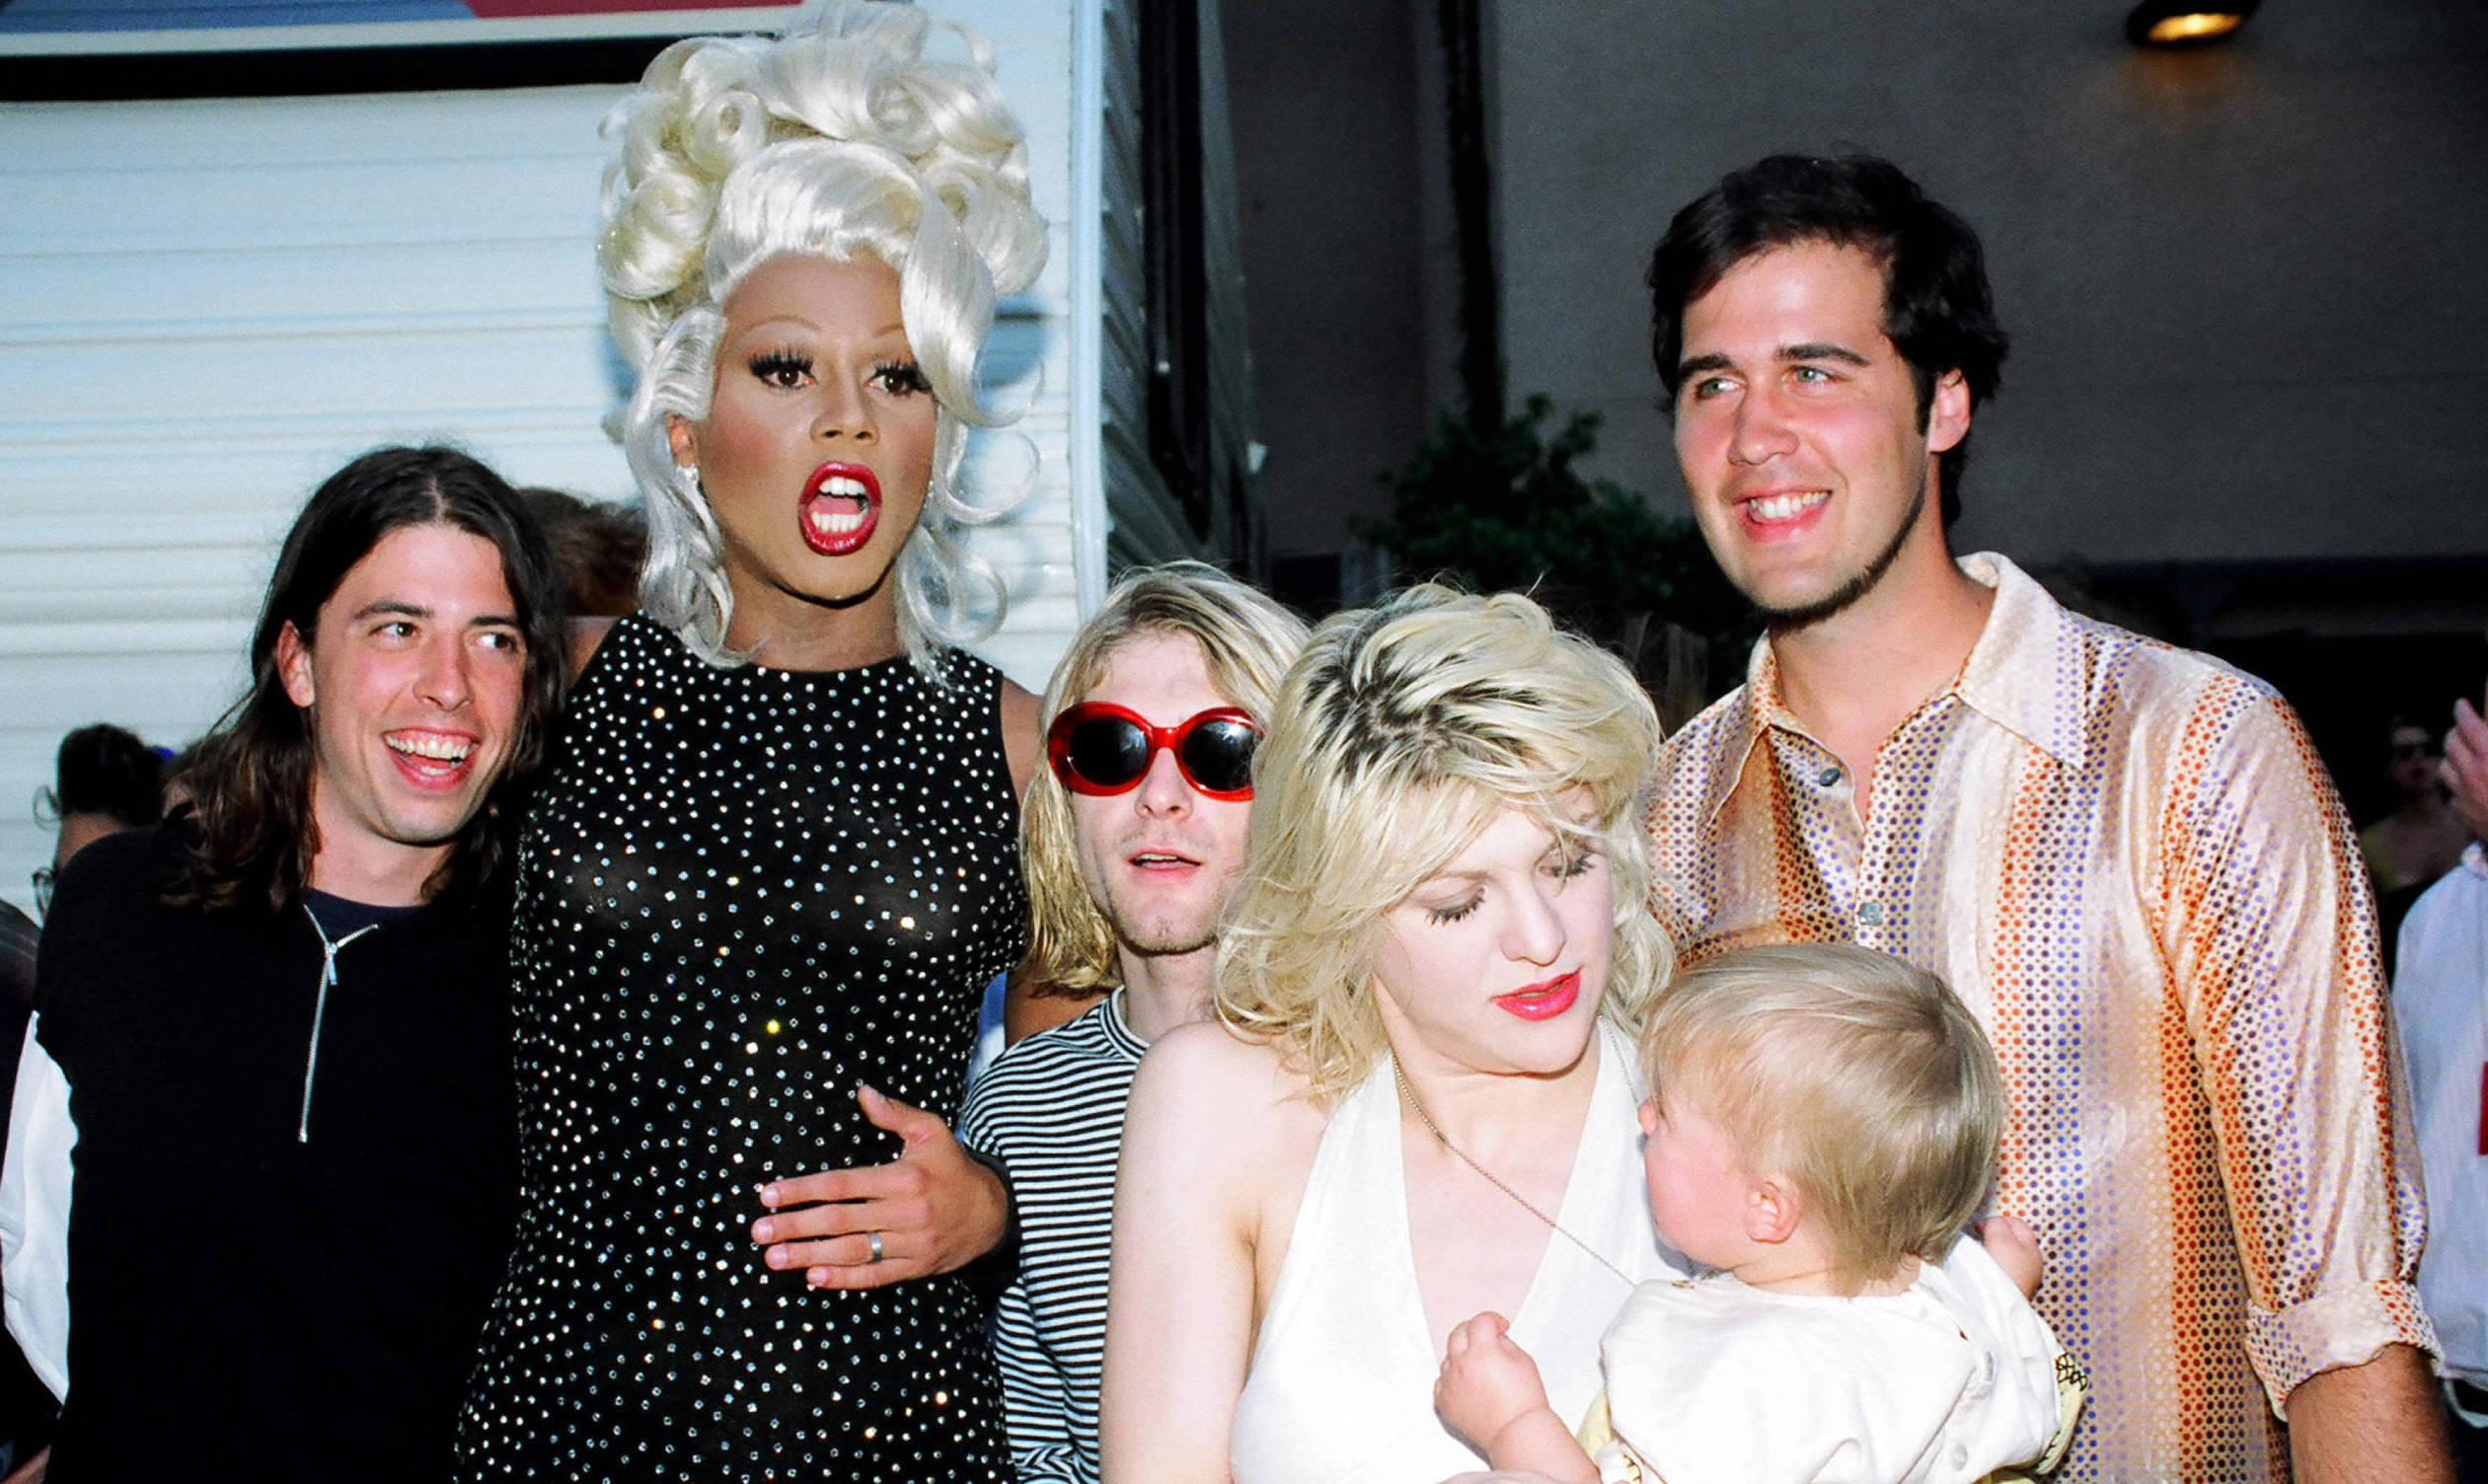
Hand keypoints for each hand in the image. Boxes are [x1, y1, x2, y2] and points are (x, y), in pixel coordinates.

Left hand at [750, 1085, 1007, 1289]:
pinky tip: (813, 1277)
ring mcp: (912, 1244)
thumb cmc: (953, 1168)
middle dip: (796, 1226)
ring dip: (809, 1256)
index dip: (804, 1190)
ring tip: (774, 1258)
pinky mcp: (916, 1267)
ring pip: (853, 1251)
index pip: (843, 1184)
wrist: (994, 1212)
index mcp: (904, 1177)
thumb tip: (862, 1092)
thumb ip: (895, 1114)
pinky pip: (875, 1276)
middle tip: (760, 1231)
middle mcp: (906, 1212)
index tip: (769, 1194)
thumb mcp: (932, 1131)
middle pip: (841, 1221)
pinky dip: (844, 1279)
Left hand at [1435, 1311, 1545, 1450]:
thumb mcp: (1523, 1360)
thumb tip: (1493, 1338)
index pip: (1480, 1322)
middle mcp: (1461, 1365)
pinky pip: (1441, 1381)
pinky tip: (1465, 1382)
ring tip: (1479, 1365)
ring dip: (1461, 1354)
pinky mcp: (1445, 1402)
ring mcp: (1450, 1384)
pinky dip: (1451, 1377)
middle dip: (1472, 1329)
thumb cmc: (1524, 1401)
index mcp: (1482, 1351)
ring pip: (1448, 1357)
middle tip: (1485, 1336)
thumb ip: (1504, 1343)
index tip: (1500, 1326)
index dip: (1493, 1320)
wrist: (1517, 1432)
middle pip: (1458, 1333)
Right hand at [1978, 1213, 2043, 1298]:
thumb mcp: (1999, 1237)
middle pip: (2011, 1242)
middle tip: (1979, 1241)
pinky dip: (1990, 1271)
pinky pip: (1999, 1275)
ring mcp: (2022, 1282)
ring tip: (1979, 1259)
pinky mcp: (2010, 1294)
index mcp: (2033, 1250)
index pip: (2017, 1224)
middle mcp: (2031, 1266)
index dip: (1997, 1220)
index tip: (1979, 1227)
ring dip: (1991, 1255)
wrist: (1999, 1309)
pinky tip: (1981, 1275)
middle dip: (1994, 1238)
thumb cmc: (2003, 1272)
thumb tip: (1989, 1226)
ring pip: (2004, 1259)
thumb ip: (1996, 1223)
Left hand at [2445, 700, 2487, 843]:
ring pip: (2444, 768)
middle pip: (2450, 744)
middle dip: (2454, 732)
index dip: (2462, 710)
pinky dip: (2457, 786)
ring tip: (2460, 754)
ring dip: (2451, 758)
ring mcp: (2464, 796)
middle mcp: (2472, 774)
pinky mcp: (2465, 817)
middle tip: (2460, 727)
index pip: (2466, 723)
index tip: (2461, 704)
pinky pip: (2452, 795)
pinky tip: (2467, 786)